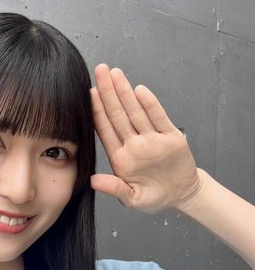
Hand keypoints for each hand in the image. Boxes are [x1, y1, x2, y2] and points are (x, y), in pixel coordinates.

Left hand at [90, 64, 200, 213]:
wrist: (182, 194)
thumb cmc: (154, 197)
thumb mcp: (133, 199)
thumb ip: (114, 189)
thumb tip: (93, 181)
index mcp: (121, 157)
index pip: (106, 129)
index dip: (97, 111)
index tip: (88, 93)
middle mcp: (135, 144)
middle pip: (118, 114)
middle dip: (108, 92)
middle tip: (99, 70)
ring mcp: (152, 139)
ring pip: (136, 112)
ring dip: (125, 92)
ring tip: (115, 73)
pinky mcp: (171, 137)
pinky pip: (159, 118)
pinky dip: (150, 104)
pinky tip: (140, 90)